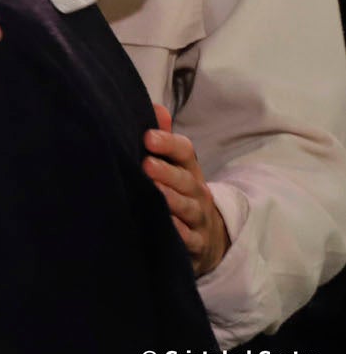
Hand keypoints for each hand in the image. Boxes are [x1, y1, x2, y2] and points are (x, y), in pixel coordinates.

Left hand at [144, 104, 230, 275]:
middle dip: (167, 172)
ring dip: (171, 200)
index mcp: (188, 170)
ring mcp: (197, 220)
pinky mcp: (195, 245)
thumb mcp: (174, 167)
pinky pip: (188, 239)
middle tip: (146, 164)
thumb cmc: (179, 194)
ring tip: (154, 192)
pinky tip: (166, 226)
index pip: (185, 152)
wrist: (208, 239)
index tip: (147, 137)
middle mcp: (196, 193)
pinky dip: (178, 234)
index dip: (168, 144)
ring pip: (187, 209)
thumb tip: (154, 107)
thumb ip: (163, 140)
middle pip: (186, 180)